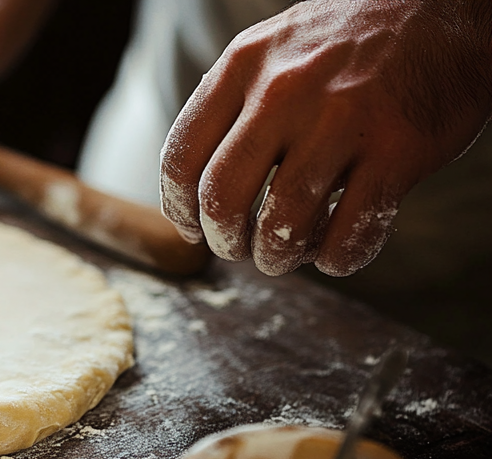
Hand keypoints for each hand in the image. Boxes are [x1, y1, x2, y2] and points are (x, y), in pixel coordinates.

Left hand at [159, 0, 491, 276]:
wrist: (452, 5)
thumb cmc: (351, 45)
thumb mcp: (276, 52)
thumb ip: (232, 111)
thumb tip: (191, 204)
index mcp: (245, 65)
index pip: (180, 159)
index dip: (180, 211)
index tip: (196, 230)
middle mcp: (286, 90)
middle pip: (221, 200)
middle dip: (225, 243)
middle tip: (242, 249)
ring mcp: (343, 120)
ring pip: (281, 226)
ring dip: (277, 257)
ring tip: (287, 252)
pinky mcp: (397, 151)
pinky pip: (347, 236)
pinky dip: (335, 259)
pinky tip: (336, 248)